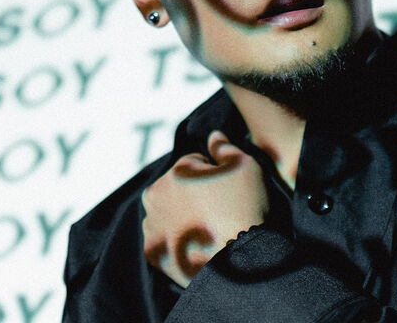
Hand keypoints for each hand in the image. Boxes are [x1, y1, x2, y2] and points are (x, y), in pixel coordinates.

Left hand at [141, 130, 268, 286]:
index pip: (195, 162)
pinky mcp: (153, 252)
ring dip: (181, 214)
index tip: (227, 190)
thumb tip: (213, 135)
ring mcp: (151, 224)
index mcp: (176, 170)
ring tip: (207, 229)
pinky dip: (176, 238)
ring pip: (168, 210)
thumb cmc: (243, 208)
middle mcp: (155, 194)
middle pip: (177, 185)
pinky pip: (164, 236)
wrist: (238, 261)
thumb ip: (225, 147)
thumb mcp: (245, 166)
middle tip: (218, 209)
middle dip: (192, 192)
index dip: (214, 173)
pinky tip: (196, 243)